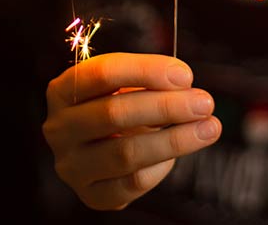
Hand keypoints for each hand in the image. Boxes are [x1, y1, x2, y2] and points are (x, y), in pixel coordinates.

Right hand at [43, 52, 222, 209]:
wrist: (99, 149)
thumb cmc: (116, 106)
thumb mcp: (124, 84)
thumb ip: (147, 78)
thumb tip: (182, 82)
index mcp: (62, 91)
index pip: (102, 73)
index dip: (147, 71)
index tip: (185, 75)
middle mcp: (59, 129)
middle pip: (114, 113)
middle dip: (166, 106)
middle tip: (204, 102)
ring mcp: (71, 165)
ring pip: (126, 153)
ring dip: (174, 139)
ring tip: (209, 127)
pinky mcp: (91, 195)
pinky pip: (133, 183)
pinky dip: (161, 166)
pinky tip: (177, 153)